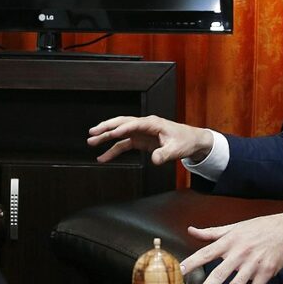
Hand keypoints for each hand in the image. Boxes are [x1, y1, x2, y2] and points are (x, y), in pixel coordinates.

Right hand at [87, 115, 212, 164]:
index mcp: (152, 123)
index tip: (113, 134)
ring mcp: (140, 133)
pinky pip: (123, 145)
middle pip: (121, 123)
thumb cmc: (185, 141)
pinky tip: (103, 157)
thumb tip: (154, 160)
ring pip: (119, 133)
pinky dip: (112, 150)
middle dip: (106, 127)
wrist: (191, 141)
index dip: (123, 128)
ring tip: (91, 141)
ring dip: (105, 137)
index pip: (134, 124)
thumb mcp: (177, 149)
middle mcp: (144, 125)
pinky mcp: (140, 140)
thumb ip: (165, 154)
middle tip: (93, 132)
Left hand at [181, 212, 282, 283]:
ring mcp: (253, 264)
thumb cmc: (257, 228)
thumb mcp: (233, 227)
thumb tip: (191, 230)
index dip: (193, 261)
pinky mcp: (266, 273)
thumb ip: (211, 232)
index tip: (181, 271)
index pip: (206, 252)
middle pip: (220, 273)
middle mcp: (239, 253)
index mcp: (228, 242)